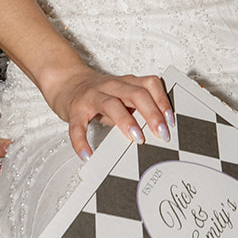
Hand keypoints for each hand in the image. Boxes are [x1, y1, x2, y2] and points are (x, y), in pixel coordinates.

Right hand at [45, 67, 173, 160]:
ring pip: (112, 104)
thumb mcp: (121, 96)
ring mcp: (92, 96)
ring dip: (127, 122)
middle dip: (152, 114)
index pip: (150, 84)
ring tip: (137, 139)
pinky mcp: (75, 110)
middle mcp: (111, 86)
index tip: (171, 121)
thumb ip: (137, 107)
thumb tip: (159, 129)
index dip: (163, 101)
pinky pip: (78, 126)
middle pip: (136, 94)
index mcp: (126, 83)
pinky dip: (82, 141)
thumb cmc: (99, 94)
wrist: (67, 82)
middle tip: (161, 133)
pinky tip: (88, 154)